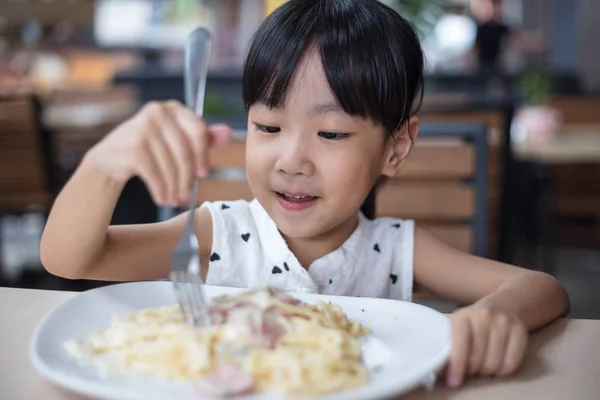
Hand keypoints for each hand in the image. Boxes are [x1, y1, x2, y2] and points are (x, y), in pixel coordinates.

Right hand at [84, 100, 230, 205]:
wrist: (110, 158)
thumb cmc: (150, 149)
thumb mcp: (177, 140)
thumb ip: (202, 137)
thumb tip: (228, 133)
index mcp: (173, 108)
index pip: (198, 131)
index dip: (203, 155)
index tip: (203, 174)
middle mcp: (157, 112)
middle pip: (185, 151)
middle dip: (187, 177)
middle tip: (187, 194)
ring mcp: (143, 127)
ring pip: (170, 165)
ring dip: (174, 188)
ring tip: (174, 200)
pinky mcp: (133, 146)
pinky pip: (155, 174)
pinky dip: (161, 190)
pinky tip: (162, 199)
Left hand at [445, 305, 527, 387]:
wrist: (502, 307)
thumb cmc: (473, 324)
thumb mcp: (458, 329)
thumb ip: (449, 348)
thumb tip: (441, 373)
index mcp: (462, 316)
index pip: (460, 343)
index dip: (457, 365)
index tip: (454, 382)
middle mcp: (483, 316)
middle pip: (477, 358)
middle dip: (472, 370)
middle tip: (471, 369)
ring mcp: (503, 322)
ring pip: (494, 363)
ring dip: (487, 372)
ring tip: (484, 365)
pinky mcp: (520, 330)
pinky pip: (511, 362)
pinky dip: (503, 371)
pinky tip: (498, 365)